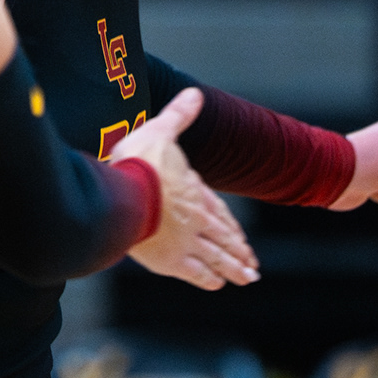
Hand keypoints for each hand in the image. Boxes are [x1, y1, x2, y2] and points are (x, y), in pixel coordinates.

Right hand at [110, 88, 259, 290]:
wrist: (125, 194)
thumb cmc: (139, 162)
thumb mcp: (160, 132)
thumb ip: (179, 116)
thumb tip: (195, 92)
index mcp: (194, 191)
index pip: (219, 212)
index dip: (232, 226)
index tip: (243, 239)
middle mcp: (195, 219)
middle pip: (222, 238)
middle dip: (238, 252)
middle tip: (253, 268)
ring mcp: (184, 240)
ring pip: (216, 257)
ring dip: (233, 268)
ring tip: (247, 278)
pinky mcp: (169, 258)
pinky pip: (195, 272)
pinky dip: (207, 278)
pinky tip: (216, 284)